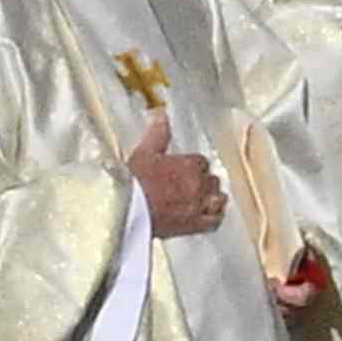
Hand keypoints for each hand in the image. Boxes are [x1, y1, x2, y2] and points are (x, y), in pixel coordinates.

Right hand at [124, 122, 225, 237]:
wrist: (124, 209)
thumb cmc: (132, 182)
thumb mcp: (144, 153)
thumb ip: (158, 134)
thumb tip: (162, 115)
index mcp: (189, 165)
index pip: (201, 162)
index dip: (193, 166)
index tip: (185, 170)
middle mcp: (198, 185)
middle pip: (211, 180)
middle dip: (203, 182)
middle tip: (190, 185)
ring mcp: (198, 206)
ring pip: (217, 199)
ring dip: (212, 197)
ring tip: (203, 199)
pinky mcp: (195, 225)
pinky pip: (215, 220)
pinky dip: (215, 217)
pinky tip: (211, 214)